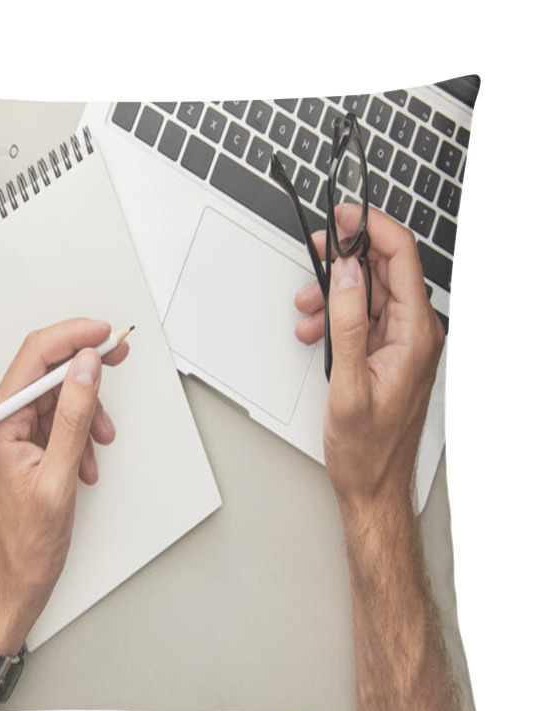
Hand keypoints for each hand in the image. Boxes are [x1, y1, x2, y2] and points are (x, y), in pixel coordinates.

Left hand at [0, 318, 128, 654]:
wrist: (10, 583)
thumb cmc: (22, 544)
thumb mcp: (57, 477)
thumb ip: (72, 417)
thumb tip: (85, 370)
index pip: (36, 356)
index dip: (74, 337)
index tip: (104, 333)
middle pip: (47, 373)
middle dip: (86, 372)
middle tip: (117, 359)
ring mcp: (10, 435)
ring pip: (57, 399)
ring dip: (86, 414)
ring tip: (99, 442)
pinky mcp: (22, 449)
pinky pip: (56, 424)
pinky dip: (78, 435)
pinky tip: (85, 460)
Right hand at [295, 206, 444, 521]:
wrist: (371, 484)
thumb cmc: (366, 448)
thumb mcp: (348, 386)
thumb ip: (348, 324)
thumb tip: (348, 275)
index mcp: (416, 336)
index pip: (402, 259)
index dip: (372, 228)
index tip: (344, 214)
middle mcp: (415, 334)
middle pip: (384, 271)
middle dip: (346, 259)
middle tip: (316, 251)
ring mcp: (402, 343)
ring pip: (369, 293)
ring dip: (335, 292)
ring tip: (306, 310)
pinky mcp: (387, 353)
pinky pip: (362, 318)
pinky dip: (336, 316)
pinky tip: (315, 330)